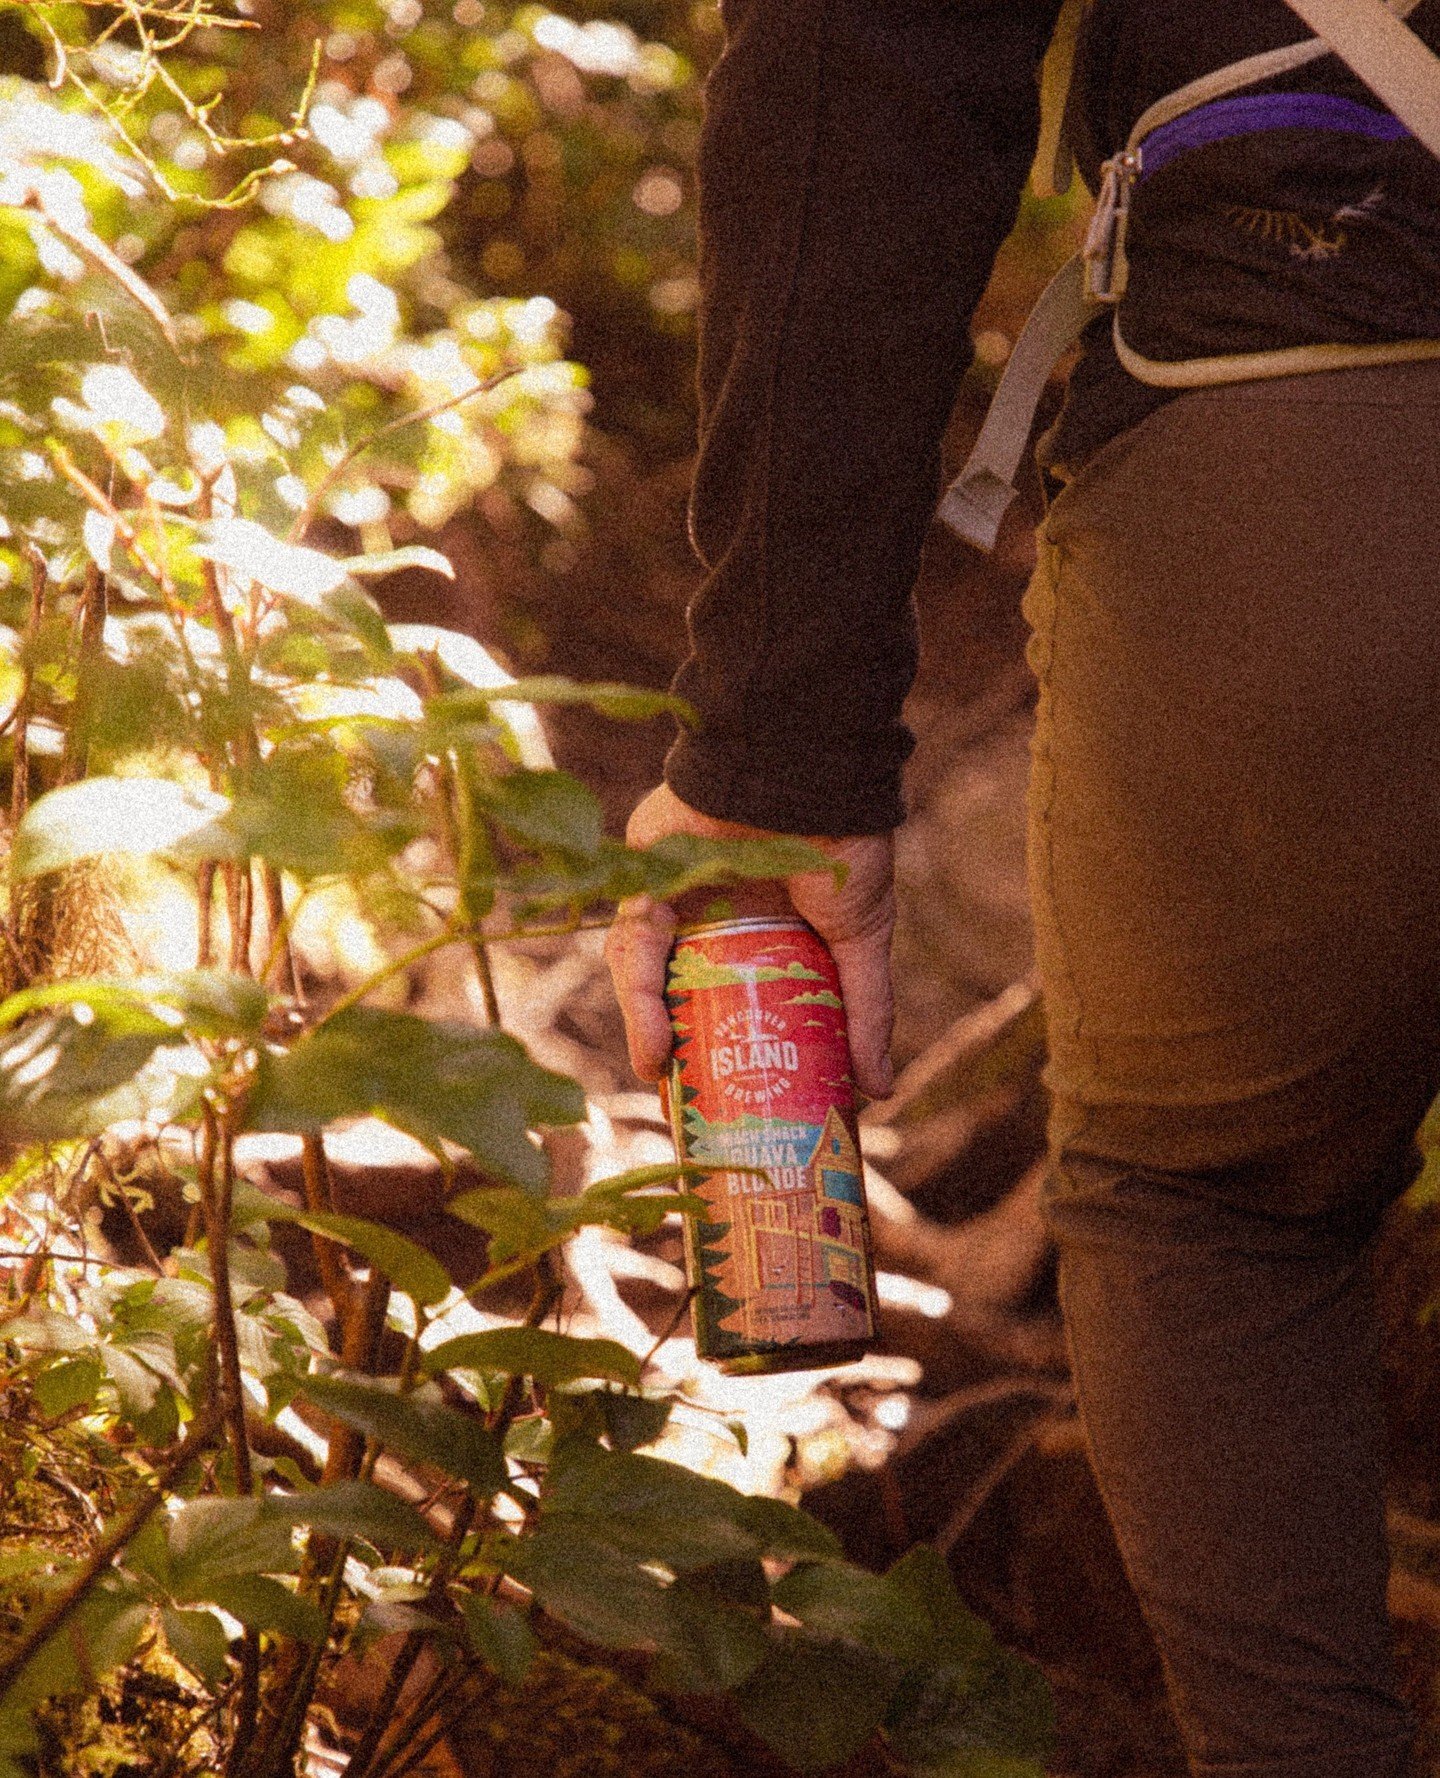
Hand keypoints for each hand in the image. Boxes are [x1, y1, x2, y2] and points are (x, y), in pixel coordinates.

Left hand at [603, 783, 896, 1098]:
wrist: (809, 775)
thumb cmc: (843, 843)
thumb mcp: (861, 939)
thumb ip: (864, 1012)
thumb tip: (880, 1090)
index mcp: (763, 923)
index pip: (734, 990)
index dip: (730, 1041)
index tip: (733, 1091)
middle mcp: (712, 909)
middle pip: (682, 986)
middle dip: (680, 1042)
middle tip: (690, 1096)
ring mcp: (676, 892)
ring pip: (649, 970)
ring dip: (651, 1027)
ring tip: (666, 1078)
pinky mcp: (647, 875)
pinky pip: (634, 942)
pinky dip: (640, 996)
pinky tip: (654, 1046)